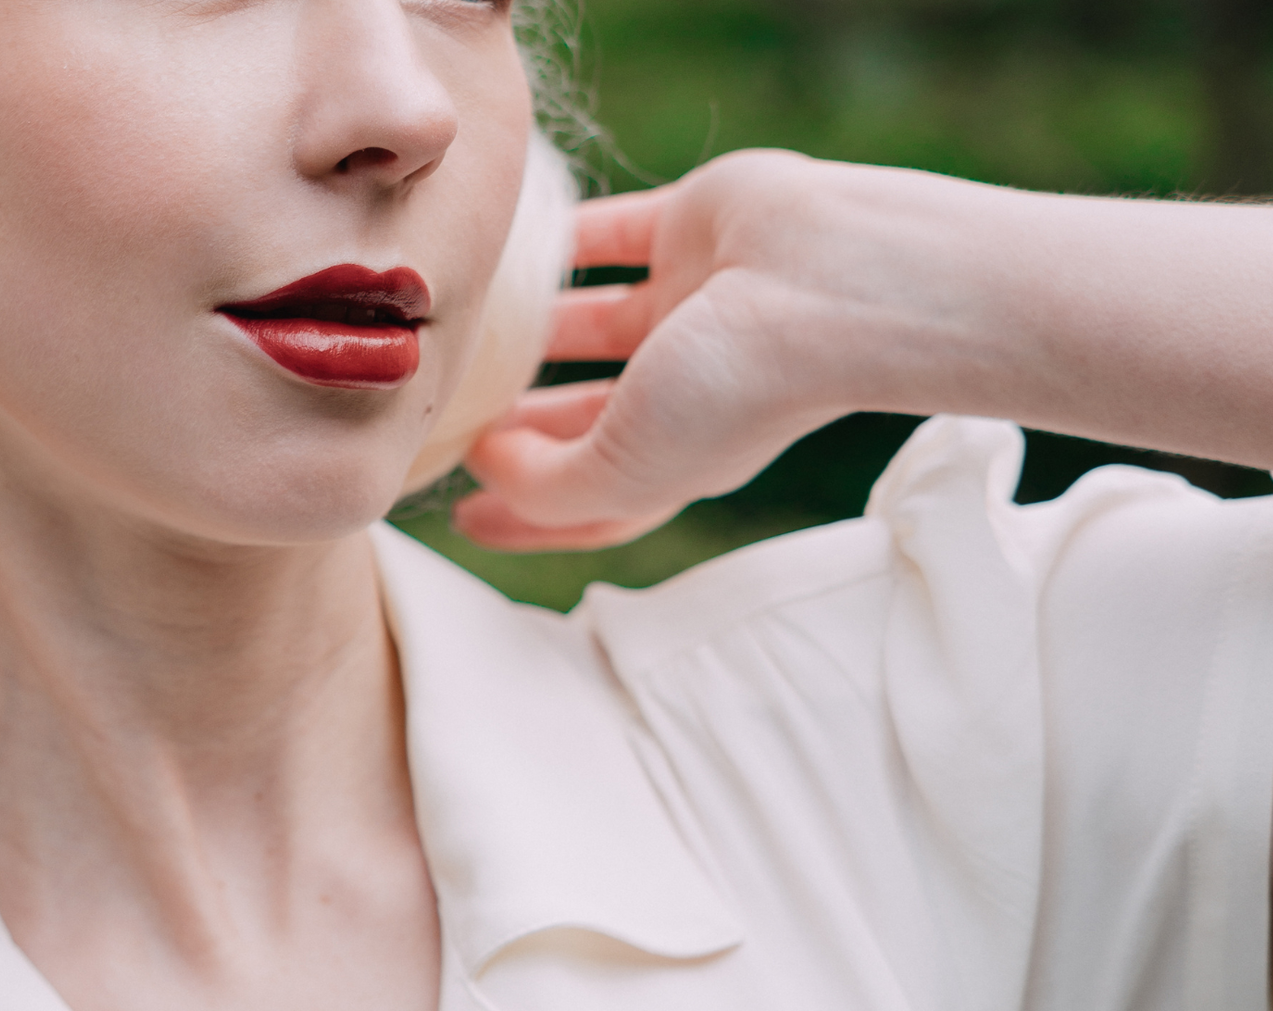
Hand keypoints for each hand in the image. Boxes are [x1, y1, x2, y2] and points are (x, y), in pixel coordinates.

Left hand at [455, 151, 861, 550]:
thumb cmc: (732, 392)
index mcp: (673, 464)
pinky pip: (609, 236)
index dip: (522, 518)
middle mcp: (680, 392)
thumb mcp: (620, 473)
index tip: (463, 518)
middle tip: (448, 427)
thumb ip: (541, 485)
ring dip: (532, 336)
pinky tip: (510, 249)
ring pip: (591, 329)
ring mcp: (687, 309)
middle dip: (519, 431)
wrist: (825, 281)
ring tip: (467, 342)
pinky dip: (566, 242)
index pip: (586, 505)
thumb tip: (485, 457)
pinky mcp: (690, 231)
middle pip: (581, 422)